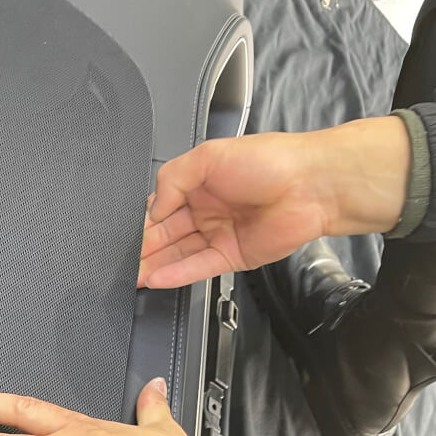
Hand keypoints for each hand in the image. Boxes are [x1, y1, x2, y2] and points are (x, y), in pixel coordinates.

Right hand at [138, 117, 410, 289]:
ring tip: (133, 276)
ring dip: (156, 265)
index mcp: (200, 181)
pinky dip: (177, 274)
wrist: (311, 185)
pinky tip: (157, 278)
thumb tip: (153, 209)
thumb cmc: (270, 160)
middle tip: (124, 261)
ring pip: (180, 253)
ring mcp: (219, 234)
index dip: (144, 221)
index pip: (162, 206)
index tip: (127, 235)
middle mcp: (207, 208)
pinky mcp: (232, 257)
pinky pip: (198, 268)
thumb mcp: (209, 156)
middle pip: (167, 233)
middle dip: (145, 248)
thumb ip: (173, 178)